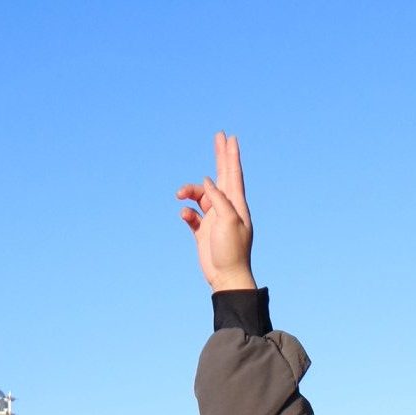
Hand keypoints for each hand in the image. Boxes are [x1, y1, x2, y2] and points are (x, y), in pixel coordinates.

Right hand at [176, 132, 255, 291]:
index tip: (229, 138)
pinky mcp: (203, 231)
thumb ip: (218, 198)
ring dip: (188, 192)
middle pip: (220, 176)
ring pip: (199, 195)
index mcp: (236, 205)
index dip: (231, 155)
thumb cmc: (231, 250)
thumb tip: (207, 181)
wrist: (226, 277)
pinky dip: (186, 212)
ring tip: (179, 195)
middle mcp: (226, 208)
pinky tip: (184, 215)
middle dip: (219, 156)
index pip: (233, 174)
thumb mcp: (228, 220)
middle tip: (218, 136)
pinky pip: (192, 214)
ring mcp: (214, 219)